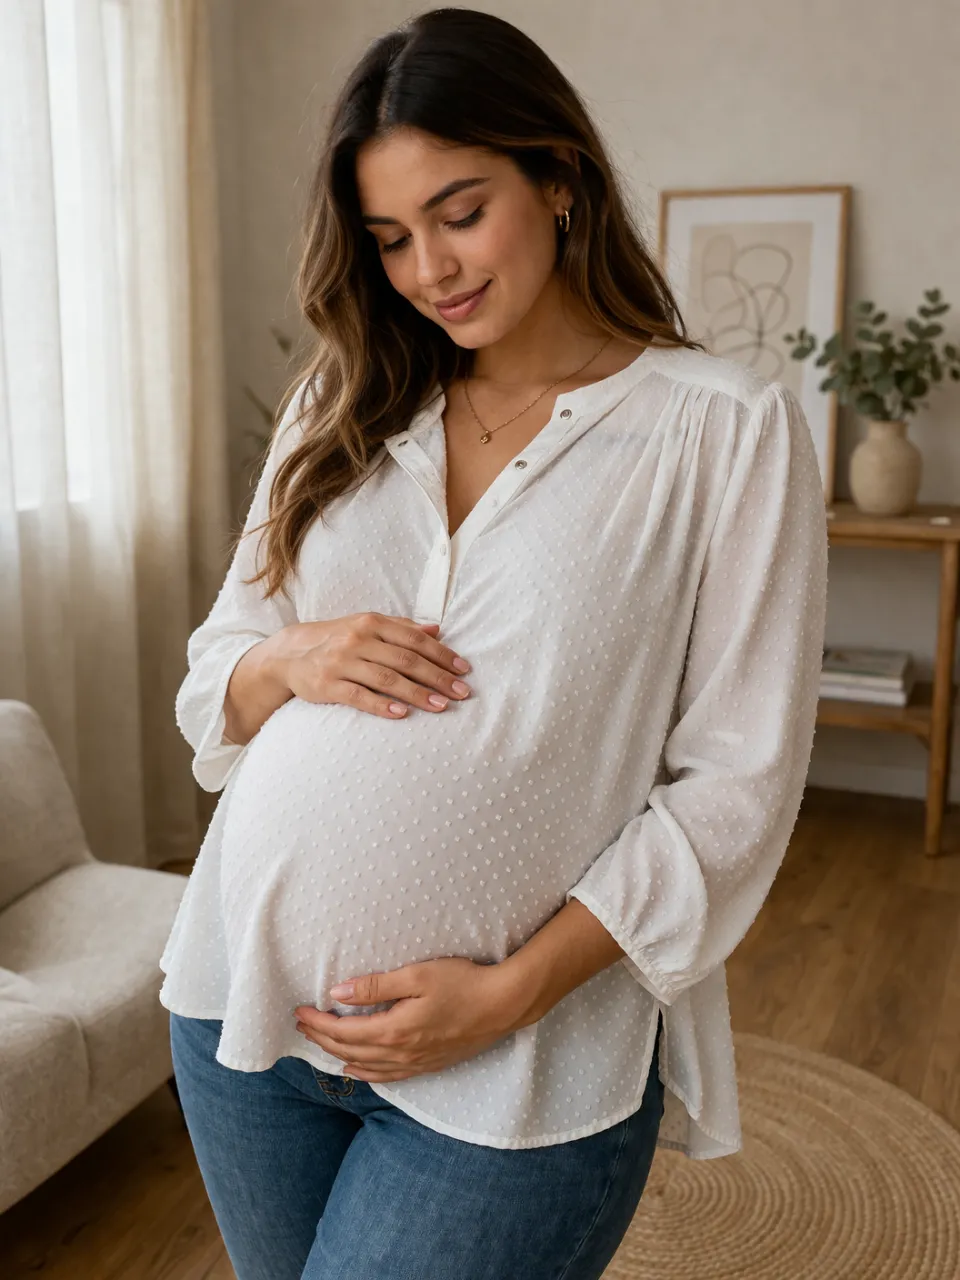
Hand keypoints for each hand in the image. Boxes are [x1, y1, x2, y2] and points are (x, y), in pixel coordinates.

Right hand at [272, 613, 472, 719]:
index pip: (414, 639)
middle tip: (462, 693)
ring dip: (417, 693)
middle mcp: (358, 639)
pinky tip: (402, 714)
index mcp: (372, 623)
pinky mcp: (328, 685)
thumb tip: (437, 630)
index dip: (442, 654)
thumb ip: (401, 628)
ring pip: (386, 678)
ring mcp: (342, 662)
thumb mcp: (367, 626)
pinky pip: (359, 696)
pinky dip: (381, 705)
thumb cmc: (338, 640)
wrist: (291, 654)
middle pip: (406, 660)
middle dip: (437, 677)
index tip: (464, 670)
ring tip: (441, 706)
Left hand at [292, 957, 522, 1082]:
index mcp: (394, 1030)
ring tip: (319, 1042)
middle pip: (348, 1049)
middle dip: (320, 1037)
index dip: (317, 1022)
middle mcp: (400, 1053)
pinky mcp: (428, 1066)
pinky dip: (365, 1074)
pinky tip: (355, 1069)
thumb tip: (337, 994)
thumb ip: (376, 986)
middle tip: (300, 1024)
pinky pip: (387, 1077)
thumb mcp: (416, 975)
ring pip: (364, 1066)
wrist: (502, 1005)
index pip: (343, 1030)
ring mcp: (414, 1063)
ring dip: (337, 1053)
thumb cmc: (462, 982)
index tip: (299, 1010)